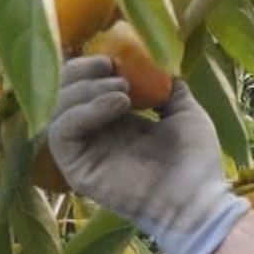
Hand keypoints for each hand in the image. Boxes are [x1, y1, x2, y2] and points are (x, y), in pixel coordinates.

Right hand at [47, 56, 247, 253]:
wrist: (197, 198)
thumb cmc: (194, 160)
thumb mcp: (184, 111)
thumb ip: (166, 86)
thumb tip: (157, 61)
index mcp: (112, 120)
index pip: (82, 84)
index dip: (91, 65)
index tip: (114, 55)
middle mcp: (93, 134)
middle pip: (62, 93)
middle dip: (82, 72)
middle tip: (112, 67)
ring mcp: (82, 152)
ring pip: (57, 110)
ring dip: (86, 89)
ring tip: (123, 90)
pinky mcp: (76, 169)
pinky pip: (62, 133)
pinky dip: (85, 111)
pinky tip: (117, 104)